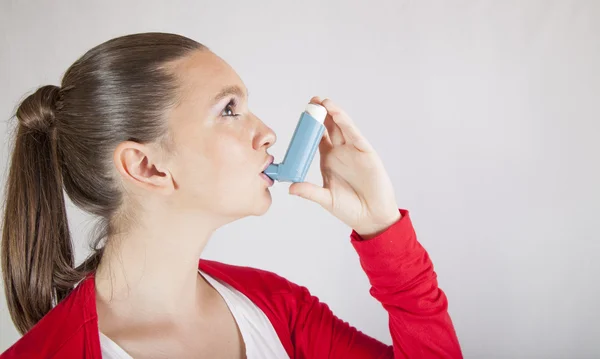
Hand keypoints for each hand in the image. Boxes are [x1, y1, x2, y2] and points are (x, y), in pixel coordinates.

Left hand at [289, 97, 400, 238]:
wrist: (371, 217)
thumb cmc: (350, 209)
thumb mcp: (326, 199)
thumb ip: (309, 191)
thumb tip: (290, 188)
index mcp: (328, 160)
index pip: (317, 138)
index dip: (310, 127)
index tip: (302, 115)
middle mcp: (340, 152)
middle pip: (329, 128)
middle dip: (321, 114)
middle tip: (312, 101)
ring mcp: (353, 151)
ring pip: (342, 127)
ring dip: (333, 113)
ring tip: (323, 102)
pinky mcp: (366, 152)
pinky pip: (354, 135)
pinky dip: (345, 123)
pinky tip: (336, 114)